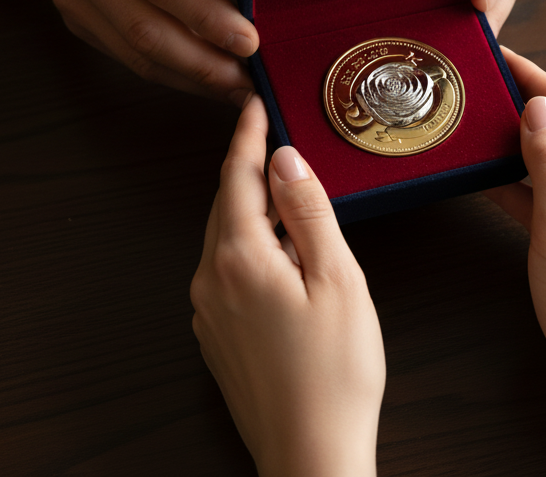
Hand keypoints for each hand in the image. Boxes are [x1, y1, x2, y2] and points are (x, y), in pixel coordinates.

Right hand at [29, 0, 257, 103]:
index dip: (206, 14)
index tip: (250, 40)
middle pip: (145, 27)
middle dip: (205, 63)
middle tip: (253, 79)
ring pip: (135, 53)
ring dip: (192, 77)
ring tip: (240, 86)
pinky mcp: (74, 16)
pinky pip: (126, 56)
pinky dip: (171, 72)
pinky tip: (206, 76)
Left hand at [191, 96, 384, 476]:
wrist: (310, 453)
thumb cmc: (333, 375)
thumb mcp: (337, 279)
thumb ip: (308, 213)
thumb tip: (285, 160)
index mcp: (239, 259)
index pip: (237, 176)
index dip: (248, 134)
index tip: (257, 103)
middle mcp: (211, 281)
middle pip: (227, 205)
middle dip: (249, 167)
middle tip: (273, 133)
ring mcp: (208, 313)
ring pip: (226, 239)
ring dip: (251, 208)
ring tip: (286, 189)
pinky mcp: (216, 337)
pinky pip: (227, 272)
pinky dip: (250, 247)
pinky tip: (282, 254)